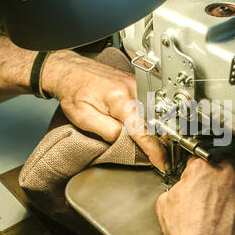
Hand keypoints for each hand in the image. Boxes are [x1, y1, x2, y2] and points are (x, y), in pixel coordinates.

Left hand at [42, 50, 168, 170]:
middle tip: (155, 157)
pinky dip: (150, 120)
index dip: (154, 150)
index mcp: (120, 100)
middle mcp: (134, 89)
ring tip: (148, 142)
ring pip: (154, 115)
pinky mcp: (139, 84)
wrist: (72, 70)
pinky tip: (143, 126)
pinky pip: (150, 106)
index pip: (143, 131)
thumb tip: (126, 141)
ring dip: (154, 131)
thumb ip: (108, 132)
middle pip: (153, 123)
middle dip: (157, 142)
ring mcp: (139, 85)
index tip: (162, 163)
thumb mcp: (83, 118)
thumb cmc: (74, 91)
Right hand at [156, 157, 234, 234]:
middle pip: (225, 160)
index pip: (201, 156)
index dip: (197, 167)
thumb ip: (179, 186)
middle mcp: (225, 174)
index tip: (198, 174)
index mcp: (202, 168)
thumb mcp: (166, 202)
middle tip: (212, 184)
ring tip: (227, 193)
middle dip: (219, 170)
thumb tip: (183, 186)